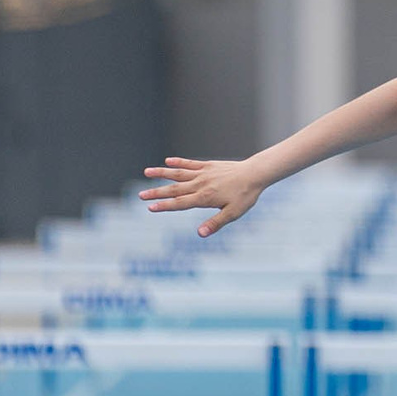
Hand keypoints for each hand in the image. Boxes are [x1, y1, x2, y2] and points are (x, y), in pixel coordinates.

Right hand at [140, 156, 264, 237]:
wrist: (255, 174)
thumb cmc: (245, 196)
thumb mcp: (233, 213)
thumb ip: (215, 223)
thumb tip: (200, 234)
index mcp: (204, 197)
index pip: (180, 203)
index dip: (165, 206)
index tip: (150, 208)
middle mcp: (200, 184)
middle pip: (174, 189)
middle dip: (157, 193)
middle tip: (141, 196)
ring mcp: (203, 173)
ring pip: (178, 173)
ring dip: (161, 173)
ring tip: (146, 172)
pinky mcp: (208, 165)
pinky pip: (190, 163)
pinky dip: (179, 162)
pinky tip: (167, 161)